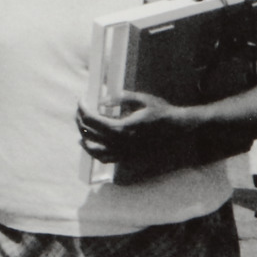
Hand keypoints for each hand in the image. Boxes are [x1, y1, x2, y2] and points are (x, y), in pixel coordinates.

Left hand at [77, 94, 196, 162]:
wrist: (177, 128)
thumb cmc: (160, 112)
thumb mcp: (141, 99)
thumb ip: (119, 98)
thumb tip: (100, 102)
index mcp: (121, 128)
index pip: (91, 119)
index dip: (82, 108)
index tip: (81, 100)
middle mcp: (120, 143)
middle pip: (89, 132)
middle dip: (80, 118)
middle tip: (80, 109)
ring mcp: (123, 153)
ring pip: (93, 149)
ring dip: (83, 136)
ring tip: (81, 126)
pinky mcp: (127, 157)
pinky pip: (104, 158)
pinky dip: (93, 151)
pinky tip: (89, 143)